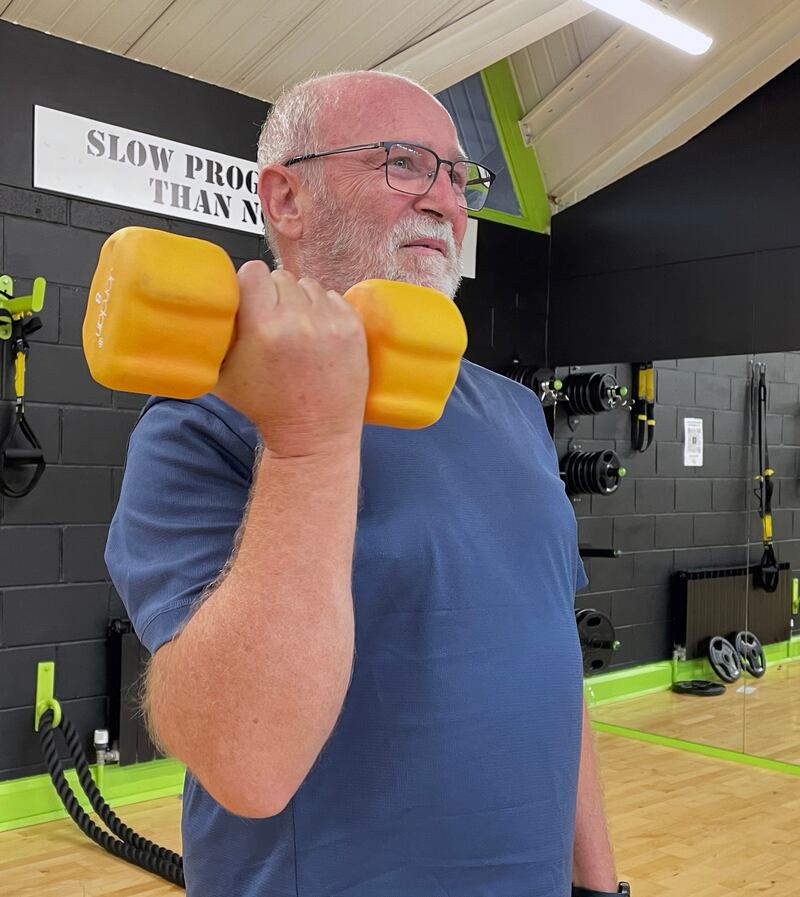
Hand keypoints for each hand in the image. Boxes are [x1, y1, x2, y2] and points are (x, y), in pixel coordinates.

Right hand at [213, 262, 368, 458]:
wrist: (314, 435)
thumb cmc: (266, 408)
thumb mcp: (224, 373)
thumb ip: (219, 333)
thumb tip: (216, 299)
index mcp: (264, 327)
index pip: (254, 272)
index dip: (250, 285)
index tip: (251, 301)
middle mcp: (299, 321)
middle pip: (282, 277)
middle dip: (275, 296)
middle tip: (274, 323)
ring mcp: (331, 324)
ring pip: (309, 285)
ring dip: (301, 302)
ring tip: (297, 331)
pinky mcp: (354, 329)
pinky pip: (333, 298)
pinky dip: (324, 311)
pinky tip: (318, 336)